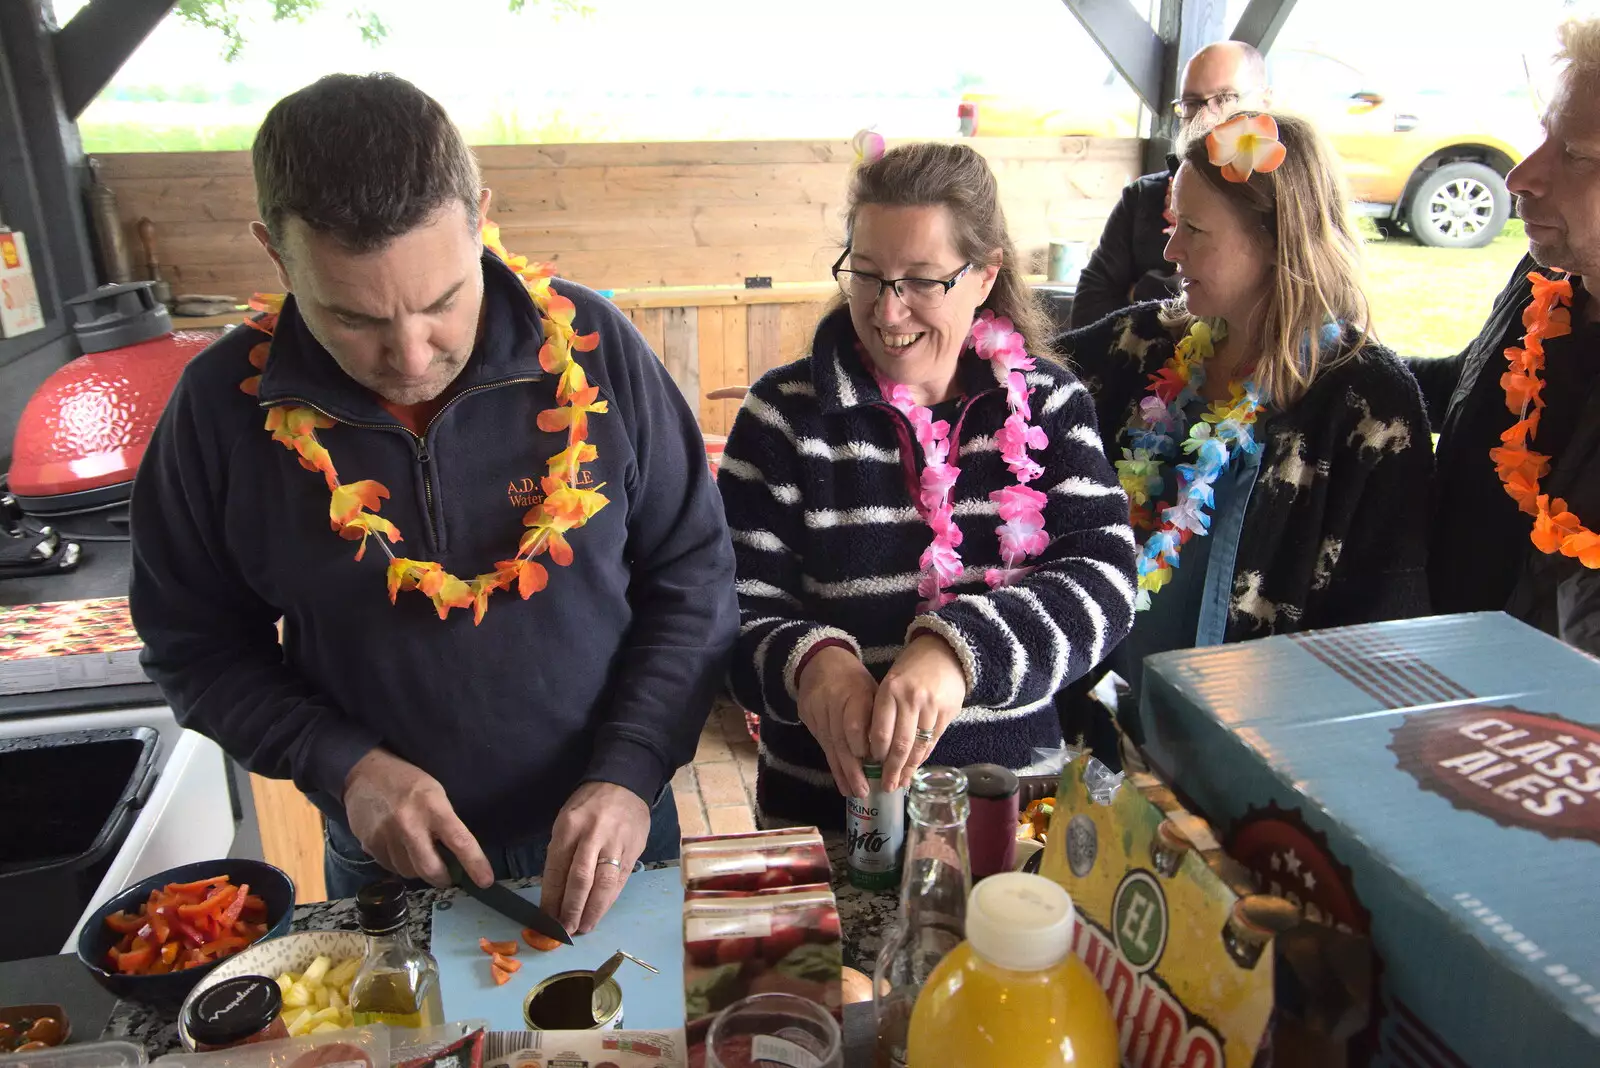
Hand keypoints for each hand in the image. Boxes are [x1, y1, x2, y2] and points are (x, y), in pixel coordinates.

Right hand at [342, 748, 493, 888]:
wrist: (366, 772)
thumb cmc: (408, 782)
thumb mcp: (435, 794)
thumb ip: (445, 823)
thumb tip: (456, 857)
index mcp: (434, 806)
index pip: (460, 841)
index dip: (475, 864)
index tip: (485, 880)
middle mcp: (409, 823)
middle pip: (430, 868)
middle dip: (443, 878)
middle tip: (448, 877)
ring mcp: (386, 835)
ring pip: (408, 872)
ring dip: (418, 870)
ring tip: (419, 854)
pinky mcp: (369, 844)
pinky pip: (390, 867)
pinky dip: (399, 864)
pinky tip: (400, 849)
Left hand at [540, 782, 649, 934]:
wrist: (625, 784)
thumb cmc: (589, 805)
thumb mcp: (566, 821)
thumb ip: (561, 854)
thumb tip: (554, 893)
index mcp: (569, 827)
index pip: (557, 870)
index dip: (551, 898)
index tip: (545, 919)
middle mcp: (593, 835)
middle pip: (580, 880)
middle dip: (571, 910)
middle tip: (565, 931)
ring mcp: (616, 843)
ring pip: (603, 884)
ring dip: (593, 910)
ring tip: (584, 927)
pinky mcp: (633, 850)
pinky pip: (620, 880)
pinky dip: (609, 900)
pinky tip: (600, 912)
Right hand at [797, 646, 876, 797]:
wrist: (820, 662)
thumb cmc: (855, 680)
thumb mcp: (873, 690)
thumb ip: (880, 718)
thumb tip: (895, 754)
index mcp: (855, 691)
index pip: (855, 722)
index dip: (862, 745)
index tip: (876, 763)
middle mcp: (833, 702)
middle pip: (841, 740)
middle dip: (853, 768)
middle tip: (865, 790)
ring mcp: (817, 711)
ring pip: (830, 746)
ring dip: (843, 772)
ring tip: (854, 792)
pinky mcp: (807, 719)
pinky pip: (822, 746)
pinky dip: (833, 766)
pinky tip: (842, 783)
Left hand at [871, 635, 966, 791]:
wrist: (945, 652)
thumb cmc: (911, 669)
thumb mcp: (891, 682)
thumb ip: (883, 710)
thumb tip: (875, 746)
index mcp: (890, 690)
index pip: (880, 732)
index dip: (876, 754)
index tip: (871, 766)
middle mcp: (911, 699)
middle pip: (900, 745)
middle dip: (892, 770)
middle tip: (887, 786)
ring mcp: (931, 707)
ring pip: (918, 747)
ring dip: (910, 769)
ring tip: (902, 782)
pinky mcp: (947, 713)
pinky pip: (933, 742)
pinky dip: (924, 757)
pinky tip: (917, 766)